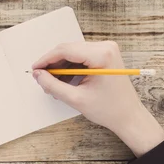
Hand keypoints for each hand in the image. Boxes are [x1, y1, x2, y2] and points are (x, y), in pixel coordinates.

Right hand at [32, 41, 163, 156]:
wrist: (129, 116)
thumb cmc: (109, 109)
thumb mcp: (76, 99)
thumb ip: (53, 85)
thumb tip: (38, 75)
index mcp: (101, 55)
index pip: (65, 50)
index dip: (46, 60)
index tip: (35, 69)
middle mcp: (105, 47)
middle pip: (69, 50)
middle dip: (53, 64)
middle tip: (42, 79)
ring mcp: (107, 50)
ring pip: (73, 53)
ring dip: (61, 67)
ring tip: (53, 84)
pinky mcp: (106, 55)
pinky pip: (82, 57)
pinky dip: (71, 68)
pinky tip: (64, 81)